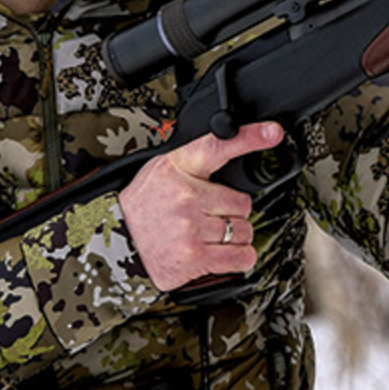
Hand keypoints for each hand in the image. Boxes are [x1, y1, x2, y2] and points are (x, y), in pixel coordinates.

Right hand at [117, 121, 283, 292]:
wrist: (116, 243)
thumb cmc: (144, 205)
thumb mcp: (164, 168)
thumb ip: (198, 159)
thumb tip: (235, 144)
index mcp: (179, 168)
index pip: (219, 146)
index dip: (250, 137)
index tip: (272, 132)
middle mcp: (186, 197)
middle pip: (243, 203)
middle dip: (233, 212)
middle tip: (211, 215)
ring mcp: (190, 228)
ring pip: (244, 230)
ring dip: (235, 236)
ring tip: (209, 234)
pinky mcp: (194, 257)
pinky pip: (241, 257)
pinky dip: (239, 257)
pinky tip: (221, 252)